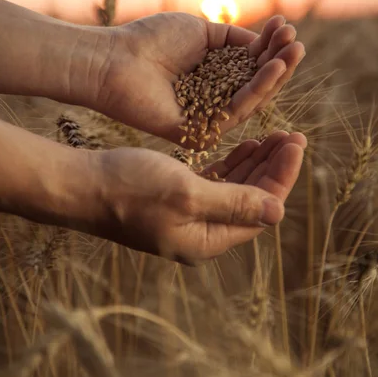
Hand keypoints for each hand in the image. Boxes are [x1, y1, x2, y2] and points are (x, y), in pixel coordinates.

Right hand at [87, 131, 306, 262]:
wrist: (81, 186)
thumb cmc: (129, 188)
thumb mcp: (186, 193)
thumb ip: (233, 202)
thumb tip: (279, 212)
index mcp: (207, 240)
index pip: (260, 211)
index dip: (281, 177)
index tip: (296, 144)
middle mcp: (200, 234)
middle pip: (251, 200)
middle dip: (273, 168)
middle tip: (292, 136)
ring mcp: (187, 217)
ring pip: (235, 189)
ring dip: (255, 164)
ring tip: (274, 137)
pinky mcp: (174, 200)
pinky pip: (215, 184)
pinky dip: (231, 165)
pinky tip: (244, 145)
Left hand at [92, 13, 304, 144]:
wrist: (115, 59)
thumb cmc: (151, 40)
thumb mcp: (200, 30)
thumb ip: (233, 38)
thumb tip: (263, 41)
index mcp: (213, 76)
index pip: (250, 65)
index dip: (269, 47)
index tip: (285, 25)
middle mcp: (214, 98)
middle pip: (256, 84)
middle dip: (279, 61)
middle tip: (297, 42)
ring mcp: (208, 117)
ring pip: (252, 99)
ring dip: (275, 75)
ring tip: (293, 51)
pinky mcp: (200, 132)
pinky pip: (235, 111)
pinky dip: (257, 89)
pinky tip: (273, 68)